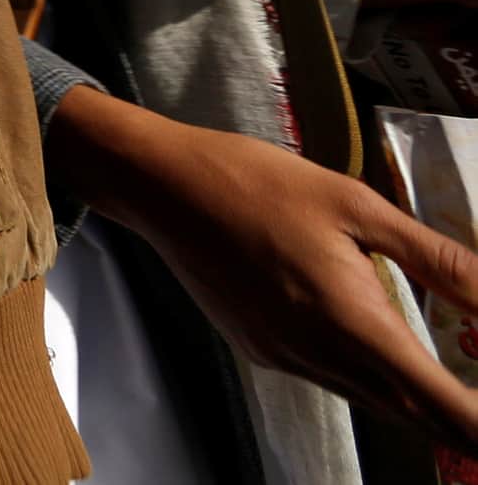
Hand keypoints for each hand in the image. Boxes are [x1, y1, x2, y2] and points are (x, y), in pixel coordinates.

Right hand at [53, 86, 477, 451]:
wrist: (159, 185)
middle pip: (416, 418)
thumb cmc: (257, 182)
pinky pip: (337, 381)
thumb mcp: (358, 204)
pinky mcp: (265, 351)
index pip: (442, 407)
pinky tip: (381, 347)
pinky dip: (376, 380)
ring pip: (378, 403)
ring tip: (455, 384)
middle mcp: (319, 356)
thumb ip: (437, 259)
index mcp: (351, 322)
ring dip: (422, 402)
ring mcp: (288, 359)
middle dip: (465, 424)